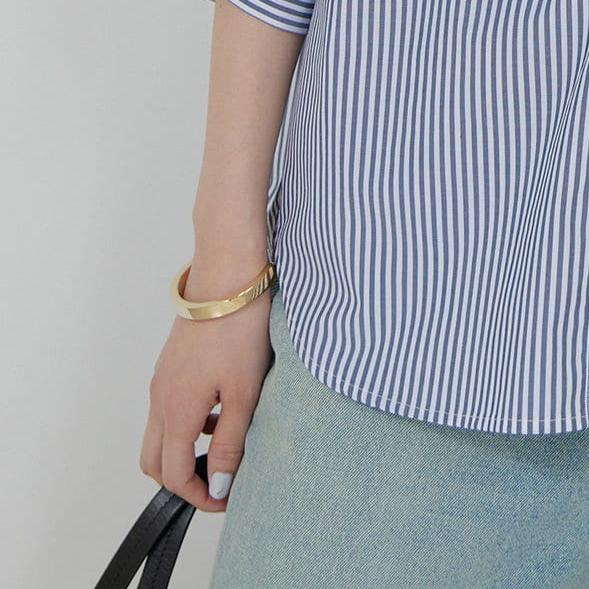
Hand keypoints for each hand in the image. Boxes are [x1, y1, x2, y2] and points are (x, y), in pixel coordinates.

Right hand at [139, 256, 273, 512]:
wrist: (229, 277)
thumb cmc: (240, 330)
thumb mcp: (246, 392)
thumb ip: (231, 442)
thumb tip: (220, 485)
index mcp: (176, 411)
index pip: (173, 475)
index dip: (198, 496)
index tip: (225, 499)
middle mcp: (160, 399)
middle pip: (154, 462)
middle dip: (182, 480)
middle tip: (219, 479)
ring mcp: (161, 381)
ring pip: (159, 435)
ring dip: (184, 450)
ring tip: (226, 442)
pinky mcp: (170, 365)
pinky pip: (168, 410)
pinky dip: (187, 424)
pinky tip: (221, 409)